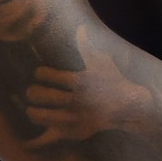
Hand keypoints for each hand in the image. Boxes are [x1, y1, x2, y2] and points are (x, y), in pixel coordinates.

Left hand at [21, 22, 160, 147]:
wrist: (131, 106)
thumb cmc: (113, 81)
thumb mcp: (102, 62)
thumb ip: (87, 46)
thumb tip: (81, 26)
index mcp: (80, 81)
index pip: (50, 76)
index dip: (41, 74)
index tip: (39, 74)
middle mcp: (78, 100)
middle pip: (45, 96)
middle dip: (34, 93)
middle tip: (31, 92)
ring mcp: (78, 117)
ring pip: (47, 116)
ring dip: (35, 113)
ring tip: (31, 109)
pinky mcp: (79, 131)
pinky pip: (56, 133)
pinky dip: (44, 134)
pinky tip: (35, 131)